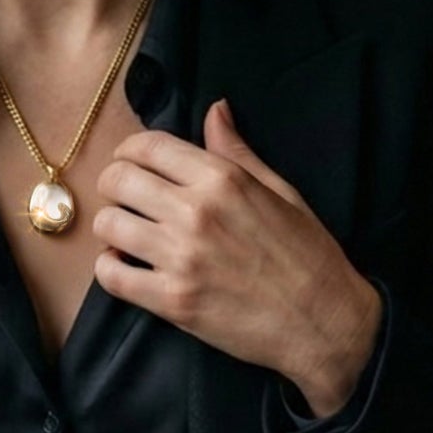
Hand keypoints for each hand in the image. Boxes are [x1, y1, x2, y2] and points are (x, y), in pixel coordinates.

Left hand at [93, 100, 380, 417]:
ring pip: (107, 224)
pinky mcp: (173, 301)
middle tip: (124, 198)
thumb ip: (237, 151)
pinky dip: (109, 269)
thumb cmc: (307, 254)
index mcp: (222, 180)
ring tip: (127, 234)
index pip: (148, 146)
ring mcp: (181, 258)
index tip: (130, 162)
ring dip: (111, 227)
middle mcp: (196, 212)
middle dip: (113, 184)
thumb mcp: (280, 191)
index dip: (129, 150)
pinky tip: (125, 266)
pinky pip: (111, 276)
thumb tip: (215, 110)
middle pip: (118, 179)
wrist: (325, 322)